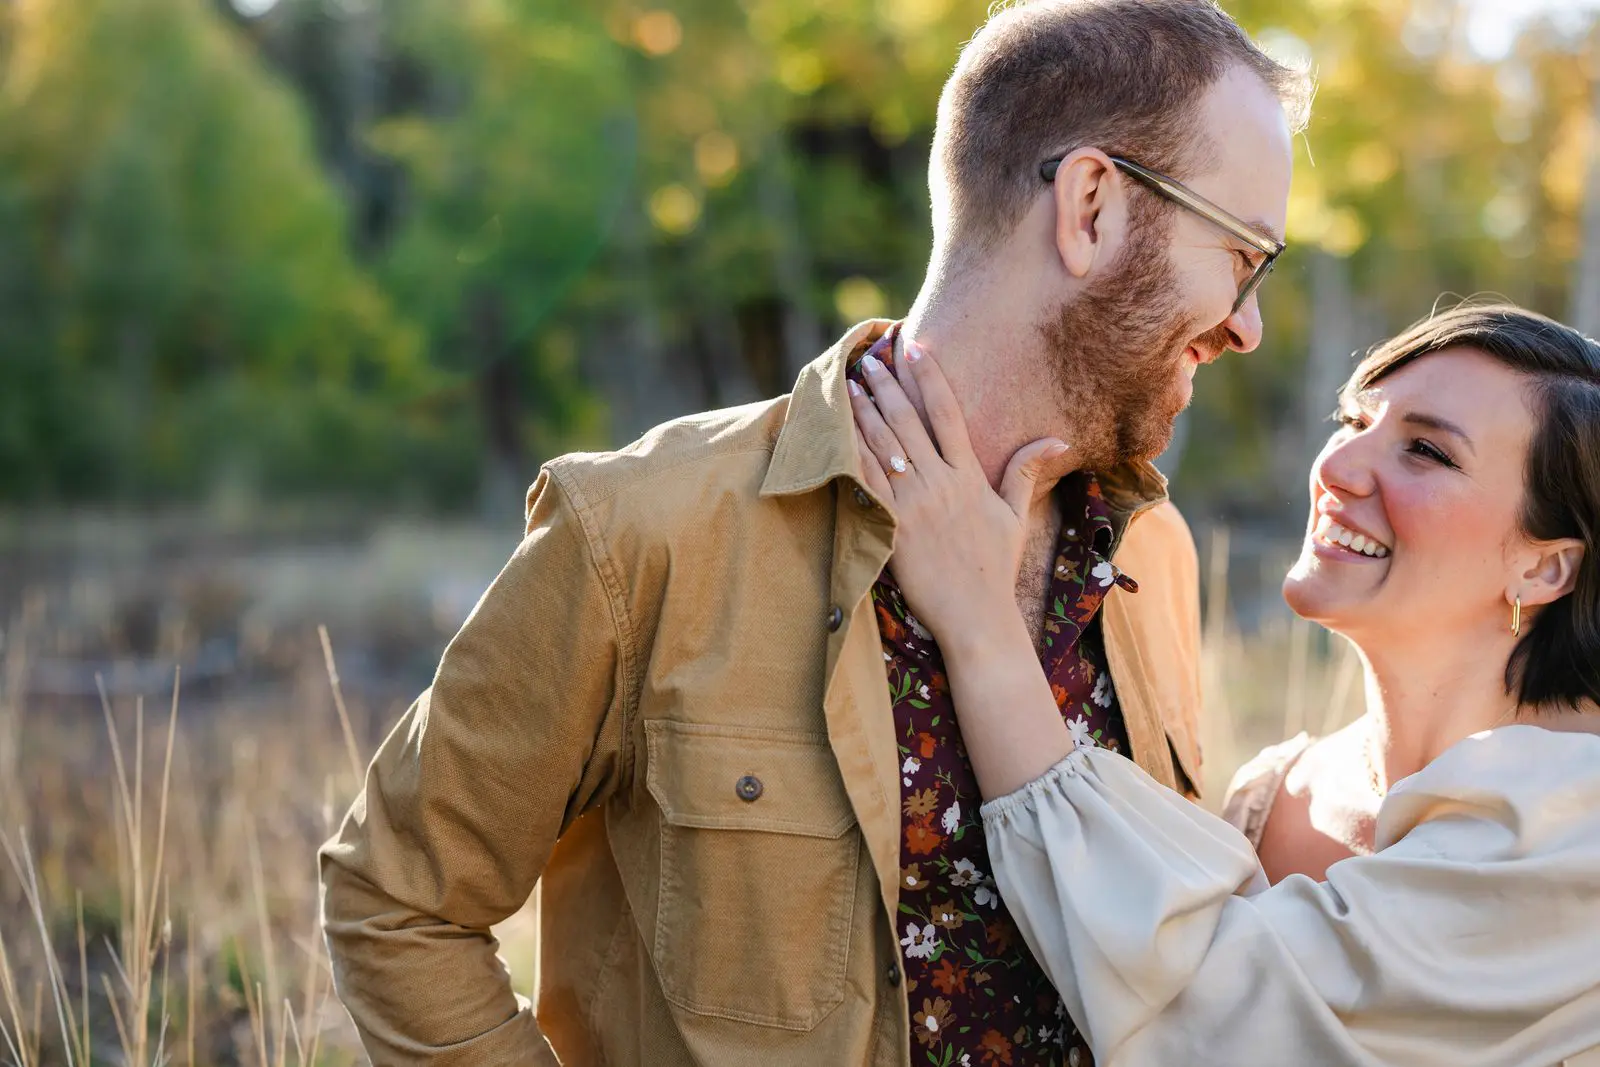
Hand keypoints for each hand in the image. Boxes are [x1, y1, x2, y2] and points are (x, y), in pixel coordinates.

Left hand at [849, 341, 1069, 644]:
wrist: (976, 617)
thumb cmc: (994, 569)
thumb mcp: (1015, 516)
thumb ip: (1024, 472)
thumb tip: (1056, 439)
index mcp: (969, 477)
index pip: (947, 414)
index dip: (928, 377)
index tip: (913, 348)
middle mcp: (940, 484)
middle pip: (908, 422)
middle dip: (887, 386)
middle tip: (870, 358)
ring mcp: (914, 505)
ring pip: (884, 446)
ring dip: (864, 412)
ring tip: (849, 384)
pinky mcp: (892, 527)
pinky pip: (868, 482)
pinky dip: (852, 454)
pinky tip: (837, 433)